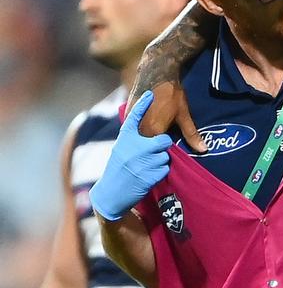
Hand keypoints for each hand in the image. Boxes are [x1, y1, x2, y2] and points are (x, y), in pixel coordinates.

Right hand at [89, 91, 172, 220]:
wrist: (111, 193)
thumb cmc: (117, 169)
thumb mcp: (121, 150)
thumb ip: (133, 140)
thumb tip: (147, 132)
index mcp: (125, 139)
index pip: (134, 118)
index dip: (143, 105)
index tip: (151, 93)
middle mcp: (133, 148)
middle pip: (163, 140)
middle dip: (163, 145)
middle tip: (154, 151)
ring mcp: (142, 162)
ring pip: (166, 156)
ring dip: (161, 161)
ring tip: (147, 166)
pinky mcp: (149, 176)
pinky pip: (165, 169)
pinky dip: (160, 172)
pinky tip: (148, 175)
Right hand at [131, 80, 205, 153]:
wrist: (156, 73)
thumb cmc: (171, 94)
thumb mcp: (183, 115)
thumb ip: (191, 134)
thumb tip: (203, 150)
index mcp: (153, 131)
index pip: (159, 150)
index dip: (165, 150)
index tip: (171, 147)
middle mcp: (140, 129)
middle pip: (147, 145)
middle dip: (155, 146)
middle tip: (165, 139)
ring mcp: (131, 122)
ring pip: (140, 138)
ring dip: (146, 139)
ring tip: (155, 134)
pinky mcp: (127, 116)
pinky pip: (133, 129)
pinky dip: (140, 131)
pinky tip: (146, 129)